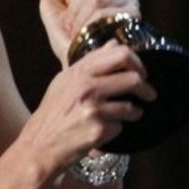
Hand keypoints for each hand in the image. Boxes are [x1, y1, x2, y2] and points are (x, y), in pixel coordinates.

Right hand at [19, 41, 156, 169]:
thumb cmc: (52, 114)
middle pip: (133, 79)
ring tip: (127, 116)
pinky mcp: (98, 130)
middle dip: (146, 89)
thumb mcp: (65, 81)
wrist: (39, 145)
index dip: (137, 63)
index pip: (120, 54)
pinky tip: (104, 132)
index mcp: (79, 72)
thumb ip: (90, 62)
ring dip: (133, 113)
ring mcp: (93, 109)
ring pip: (131, 107)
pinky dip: (115, 130)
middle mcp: (86, 87)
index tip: (141, 73)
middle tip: (148, 95)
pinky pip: (120, 127)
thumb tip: (113, 43)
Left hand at [40, 0, 139, 64]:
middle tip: (75, 26)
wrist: (80, 68)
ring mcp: (129, 3)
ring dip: (79, 21)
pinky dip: (88, 27)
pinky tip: (91, 39)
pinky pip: (102, 13)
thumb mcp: (52, 11)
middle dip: (73, 8)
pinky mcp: (132, 18)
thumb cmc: (68, 41)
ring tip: (82, 34)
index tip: (70, 2)